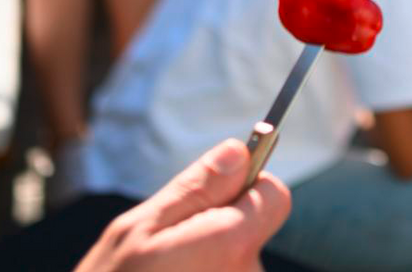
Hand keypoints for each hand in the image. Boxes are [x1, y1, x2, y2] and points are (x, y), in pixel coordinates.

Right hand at [72, 139, 290, 271]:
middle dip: (221, 235)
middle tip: (170, 256)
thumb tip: (237, 151)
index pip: (274, 198)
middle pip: (253, 234)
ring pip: (239, 264)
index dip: (247, 190)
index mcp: (228, 246)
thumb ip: (194, 190)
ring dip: (210, 266)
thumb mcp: (137, 230)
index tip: (216, 200)